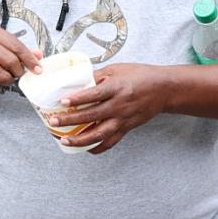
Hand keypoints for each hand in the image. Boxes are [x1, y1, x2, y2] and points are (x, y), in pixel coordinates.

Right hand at [0, 27, 42, 90]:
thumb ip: (18, 47)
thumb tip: (37, 56)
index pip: (17, 47)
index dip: (30, 60)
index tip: (37, 68)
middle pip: (11, 63)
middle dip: (18, 71)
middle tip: (17, 72)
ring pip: (3, 77)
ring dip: (8, 79)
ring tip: (5, 74)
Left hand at [51, 63, 172, 153]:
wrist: (164, 89)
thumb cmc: (139, 75)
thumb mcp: (117, 69)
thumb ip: (96, 75)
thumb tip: (75, 78)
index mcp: (116, 88)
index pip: (94, 94)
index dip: (78, 98)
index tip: (62, 101)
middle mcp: (119, 105)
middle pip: (92, 115)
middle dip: (71, 120)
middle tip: (53, 122)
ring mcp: (123, 119)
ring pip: (100, 133)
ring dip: (81, 139)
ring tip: (64, 141)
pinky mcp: (127, 128)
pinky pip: (111, 141)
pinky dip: (97, 147)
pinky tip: (84, 149)